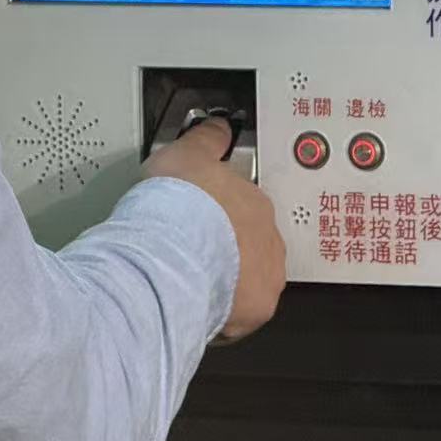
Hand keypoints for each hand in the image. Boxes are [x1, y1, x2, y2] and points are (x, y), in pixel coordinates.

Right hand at [142, 119, 285, 339]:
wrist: (171, 250)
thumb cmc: (178, 204)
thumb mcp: (187, 151)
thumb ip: (206, 140)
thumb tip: (218, 127)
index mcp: (256, 202)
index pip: (245, 208)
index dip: (220, 214)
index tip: (201, 219)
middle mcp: (269, 240)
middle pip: (252, 245)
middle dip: (228, 249)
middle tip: (193, 251)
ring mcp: (265, 276)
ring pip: (249, 279)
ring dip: (227, 280)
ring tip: (191, 281)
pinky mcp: (255, 310)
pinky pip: (239, 314)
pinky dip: (221, 312)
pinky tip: (195, 304)